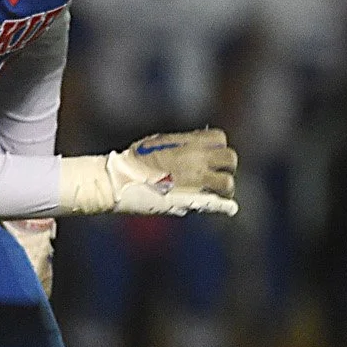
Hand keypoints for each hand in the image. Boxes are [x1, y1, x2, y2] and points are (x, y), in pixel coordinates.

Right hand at [59, 128, 238, 216]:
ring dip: (225, 187)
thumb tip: (194, 142)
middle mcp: (197, 160)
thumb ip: (180, 143)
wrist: (116, 179)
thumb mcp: (157, 142)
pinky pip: (215, 203)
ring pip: (227, 183)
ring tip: (219, 191)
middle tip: (218, 172)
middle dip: (226, 165)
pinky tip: (230, 208)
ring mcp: (196, 181)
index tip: (210, 153)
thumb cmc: (132, 160)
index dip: (217, 146)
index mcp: (189, 143)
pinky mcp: (190, 200)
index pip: (219, 138)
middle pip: (230, 158)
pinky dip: (224, 206)